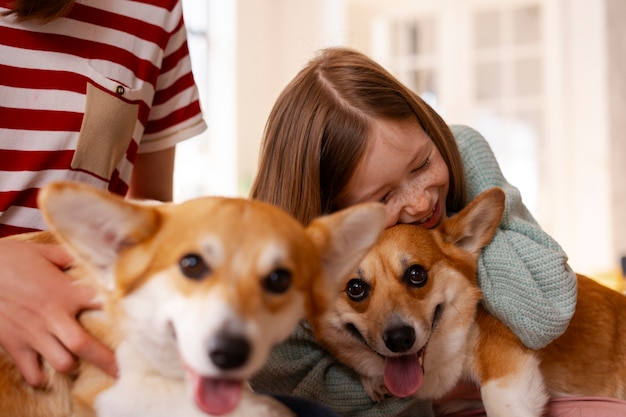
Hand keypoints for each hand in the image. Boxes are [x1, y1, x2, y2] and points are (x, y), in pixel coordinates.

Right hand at [0, 239, 117, 386]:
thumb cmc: (8, 259)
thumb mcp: (43, 252)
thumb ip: (69, 258)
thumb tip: (90, 255)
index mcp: (65, 292)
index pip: (102, 304)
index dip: (120, 312)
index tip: (135, 321)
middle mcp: (53, 316)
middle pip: (85, 345)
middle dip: (106, 360)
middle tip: (121, 371)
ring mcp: (34, 333)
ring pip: (62, 362)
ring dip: (74, 366)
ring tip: (81, 365)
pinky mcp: (14, 345)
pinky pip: (31, 371)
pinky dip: (40, 377)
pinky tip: (47, 374)